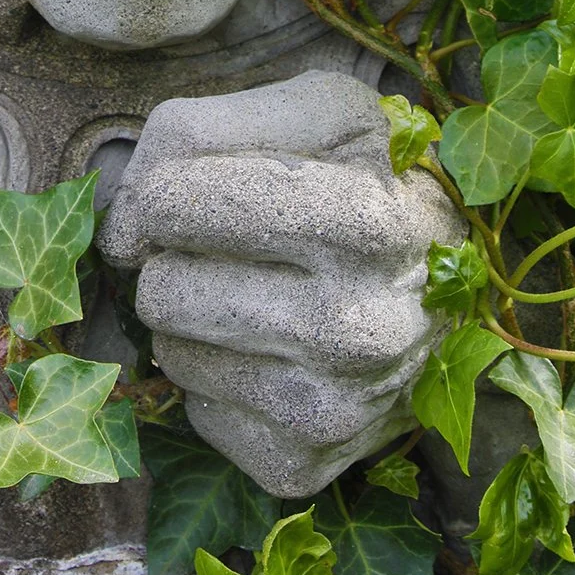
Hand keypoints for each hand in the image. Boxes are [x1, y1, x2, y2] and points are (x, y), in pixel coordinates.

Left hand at [98, 69, 462, 495]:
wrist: (451, 290)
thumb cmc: (371, 179)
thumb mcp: (320, 110)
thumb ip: (202, 128)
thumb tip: (122, 230)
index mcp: (363, 222)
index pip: (175, 202)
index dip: (159, 189)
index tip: (187, 187)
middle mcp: (355, 327)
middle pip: (161, 285)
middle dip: (177, 256)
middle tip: (237, 246)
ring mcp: (331, 407)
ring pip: (168, 350)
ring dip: (193, 313)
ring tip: (261, 292)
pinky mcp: (300, 465)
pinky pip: (192, 408)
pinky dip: (215, 373)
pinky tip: (274, 349)